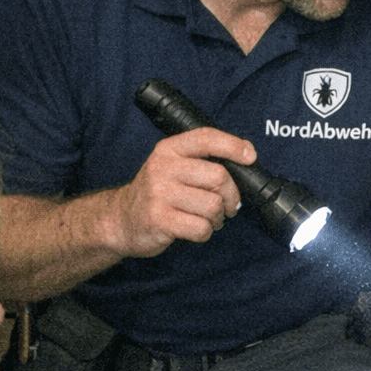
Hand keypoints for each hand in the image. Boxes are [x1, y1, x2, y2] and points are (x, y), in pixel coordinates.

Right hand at [110, 128, 255, 257]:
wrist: (121, 219)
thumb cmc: (157, 194)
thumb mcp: (172, 167)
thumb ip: (201, 162)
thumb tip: (244, 160)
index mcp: (169, 150)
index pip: (206, 138)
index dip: (233, 146)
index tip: (249, 157)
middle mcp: (163, 167)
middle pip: (218, 177)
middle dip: (231, 197)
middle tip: (227, 206)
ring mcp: (159, 194)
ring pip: (212, 206)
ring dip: (217, 218)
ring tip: (207, 219)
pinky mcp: (159, 219)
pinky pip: (201, 228)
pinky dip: (205, 232)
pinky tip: (194, 229)